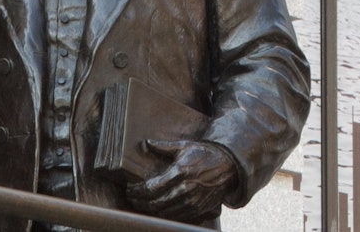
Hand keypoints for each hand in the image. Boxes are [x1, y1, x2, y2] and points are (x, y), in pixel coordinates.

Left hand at [123, 140, 237, 222]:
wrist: (230, 167)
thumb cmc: (206, 155)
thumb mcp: (185, 147)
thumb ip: (164, 147)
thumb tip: (147, 143)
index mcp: (179, 173)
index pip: (150, 188)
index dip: (136, 191)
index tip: (129, 188)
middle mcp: (185, 190)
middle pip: (154, 203)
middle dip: (139, 202)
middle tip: (131, 198)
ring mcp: (191, 202)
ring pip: (163, 212)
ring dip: (149, 210)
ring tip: (140, 204)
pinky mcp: (198, 210)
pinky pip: (175, 217)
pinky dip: (163, 214)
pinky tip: (156, 209)